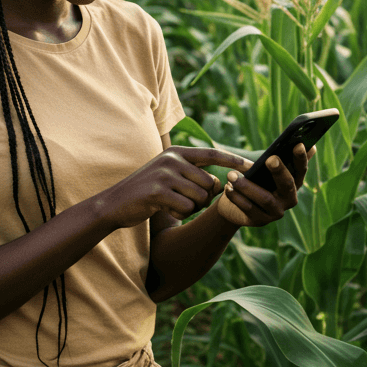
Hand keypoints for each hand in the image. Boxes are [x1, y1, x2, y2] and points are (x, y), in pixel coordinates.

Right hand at [103, 146, 252, 229]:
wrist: (115, 204)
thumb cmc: (147, 192)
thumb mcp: (169, 175)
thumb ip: (192, 174)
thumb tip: (220, 184)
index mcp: (176, 152)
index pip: (212, 153)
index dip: (233, 160)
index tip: (252, 166)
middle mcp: (172, 159)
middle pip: (209, 183)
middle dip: (204, 198)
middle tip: (186, 201)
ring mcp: (164, 175)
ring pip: (200, 197)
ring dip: (192, 207)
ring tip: (173, 204)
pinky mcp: (158, 192)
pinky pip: (186, 208)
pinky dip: (180, 214)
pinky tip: (165, 210)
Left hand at [216, 143, 314, 227]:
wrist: (234, 205)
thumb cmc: (253, 180)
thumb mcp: (263, 167)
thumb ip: (280, 156)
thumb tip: (302, 141)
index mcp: (294, 183)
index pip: (301, 170)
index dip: (301, 158)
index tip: (298, 144)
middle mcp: (289, 199)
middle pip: (287, 184)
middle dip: (279, 171)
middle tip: (270, 159)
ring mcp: (276, 212)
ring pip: (265, 198)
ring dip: (247, 186)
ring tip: (231, 175)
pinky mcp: (261, 221)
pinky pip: (249, 208)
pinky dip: (237, 197)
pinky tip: (227, 188)